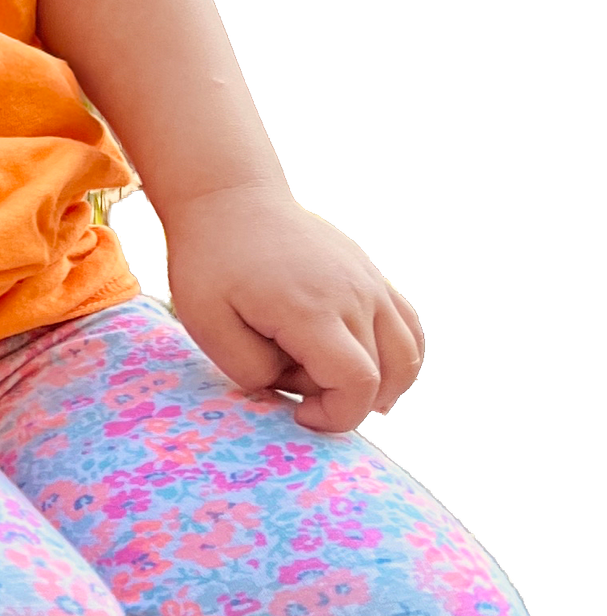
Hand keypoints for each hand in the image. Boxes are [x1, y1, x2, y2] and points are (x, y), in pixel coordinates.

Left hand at [161, 184, 426, 432]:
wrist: (230, 198)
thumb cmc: (211, 260)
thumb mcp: (206, 323)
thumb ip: (250, 371)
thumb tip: (290, 391)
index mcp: (312, 309)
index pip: (357, 385)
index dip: (336, 416)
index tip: (299, 414)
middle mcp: (354, 295)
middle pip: (381, 376)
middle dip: (342, 398)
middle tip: (293, 381)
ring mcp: (370, 282)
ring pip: (407, 355)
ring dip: (380, 385)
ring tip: (330, 380)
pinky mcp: (374, 276)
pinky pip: (409, 328)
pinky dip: (398, 358)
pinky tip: (365, 364)